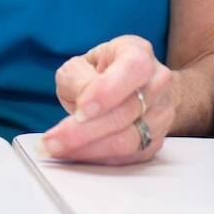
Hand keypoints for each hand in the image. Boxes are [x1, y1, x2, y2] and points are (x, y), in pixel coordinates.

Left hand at [42, 35, 172, 164]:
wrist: (130, 88)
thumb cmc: (102, 73)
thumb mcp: (82, 65)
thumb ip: (78, 79)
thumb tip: (82, 104)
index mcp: (139, 54)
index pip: (132, 69)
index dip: (107, 91)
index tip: (81, 110)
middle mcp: (157, 83)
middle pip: (126, 112)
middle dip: (84, 130)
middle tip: (52, 140)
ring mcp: (161, 114)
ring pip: (128, 140)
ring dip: (88, 149)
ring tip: (57, 149)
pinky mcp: (154, 142)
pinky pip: (127, 157)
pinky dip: (97, 159)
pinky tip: (74, 154)